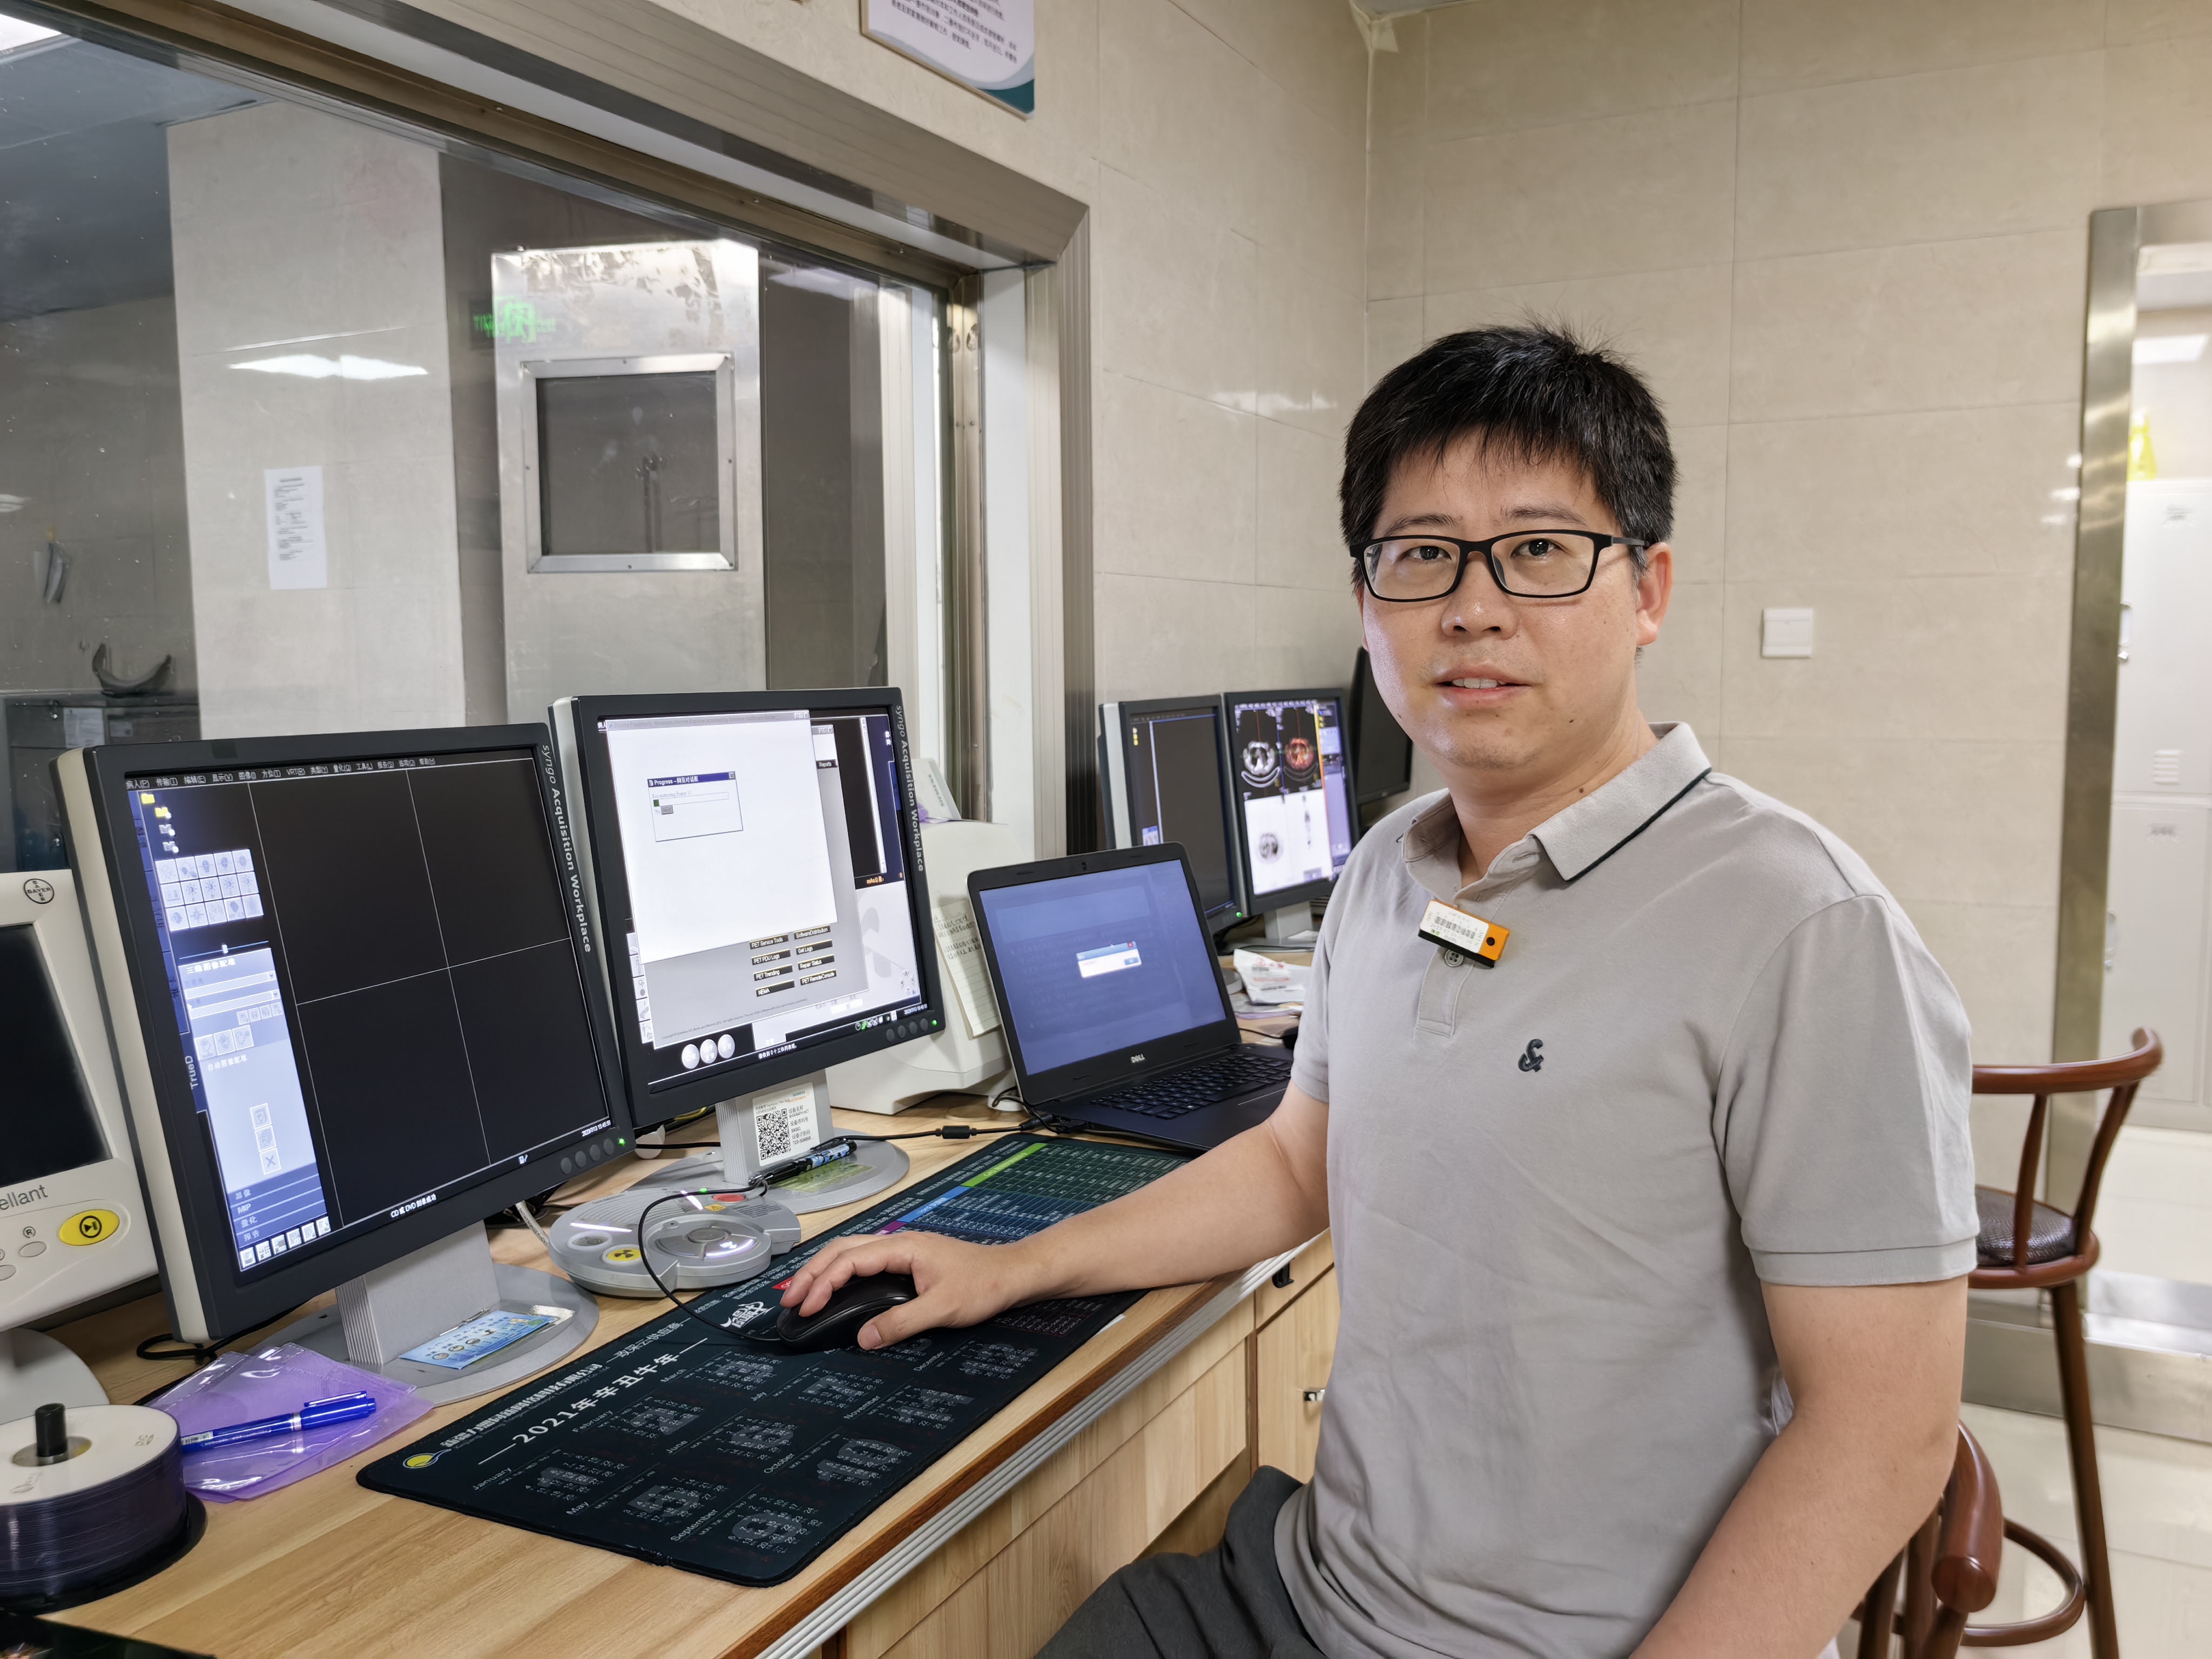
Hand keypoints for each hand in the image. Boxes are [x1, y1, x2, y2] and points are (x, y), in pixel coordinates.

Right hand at [778, 1231, 1044, 1349]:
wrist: (1013, 1274)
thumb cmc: (985, 1284)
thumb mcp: (942, 1308)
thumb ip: (901, 1323)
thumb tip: (864, 1338)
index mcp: (903, 1247)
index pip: (849, 1260)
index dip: (822, 1283)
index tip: (806, 1307)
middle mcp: (899, 1243)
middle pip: (842, 1250)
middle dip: (811, 1273)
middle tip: (790, 1300)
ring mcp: (903, 1250)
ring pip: (851, 1252)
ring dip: (824, 1271)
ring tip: (803, 1294)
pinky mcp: (908, 1261)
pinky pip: (864, 1261)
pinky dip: (842, 1273)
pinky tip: (836, 1289)